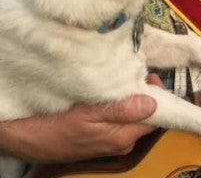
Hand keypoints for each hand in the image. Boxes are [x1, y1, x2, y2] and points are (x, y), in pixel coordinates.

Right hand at [0, 74, 160, 162]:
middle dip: (144, 92)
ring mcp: (113, 139)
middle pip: (146, 114)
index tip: (151, 75)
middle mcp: (122, 141)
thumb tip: (151, 103)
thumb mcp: (88, 114)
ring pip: (133, 114)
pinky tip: (111, 90)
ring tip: (122, 77)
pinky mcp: (104, 135)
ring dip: (131, 96)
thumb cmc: (57, 125)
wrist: (32, 138)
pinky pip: (121, 117)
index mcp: (122, 137)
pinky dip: (120, 102)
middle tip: (135, 70)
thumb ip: (121, 110)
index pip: (155, 117)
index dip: (157, 94)